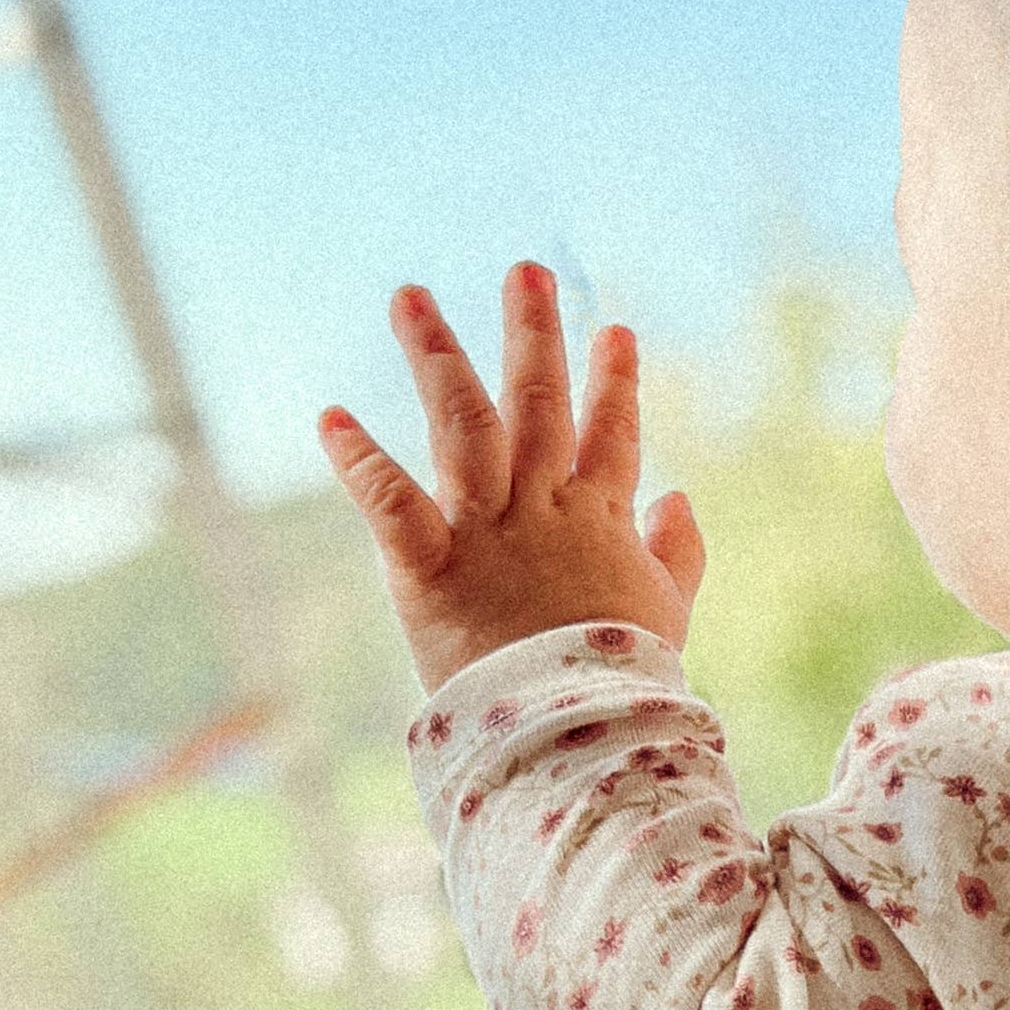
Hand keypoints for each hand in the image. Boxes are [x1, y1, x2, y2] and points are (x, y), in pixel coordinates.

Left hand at [318, 262, 706, 691]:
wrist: (583, 739)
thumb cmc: (625, 688)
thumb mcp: (668, 618)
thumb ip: (677, 555)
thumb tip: (679, 498)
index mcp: (600, 523)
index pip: (612, 436)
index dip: (615, 382)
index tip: (613, 330)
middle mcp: (543, 510)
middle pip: (538, 403)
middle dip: (532, 333)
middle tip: (523, 270)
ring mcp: (487, 533)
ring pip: (463, 425)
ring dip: (435, 356)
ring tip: (409, 297)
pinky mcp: (432, 570)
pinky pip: (391, 503)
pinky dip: (359, 460)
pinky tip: (330, 415)